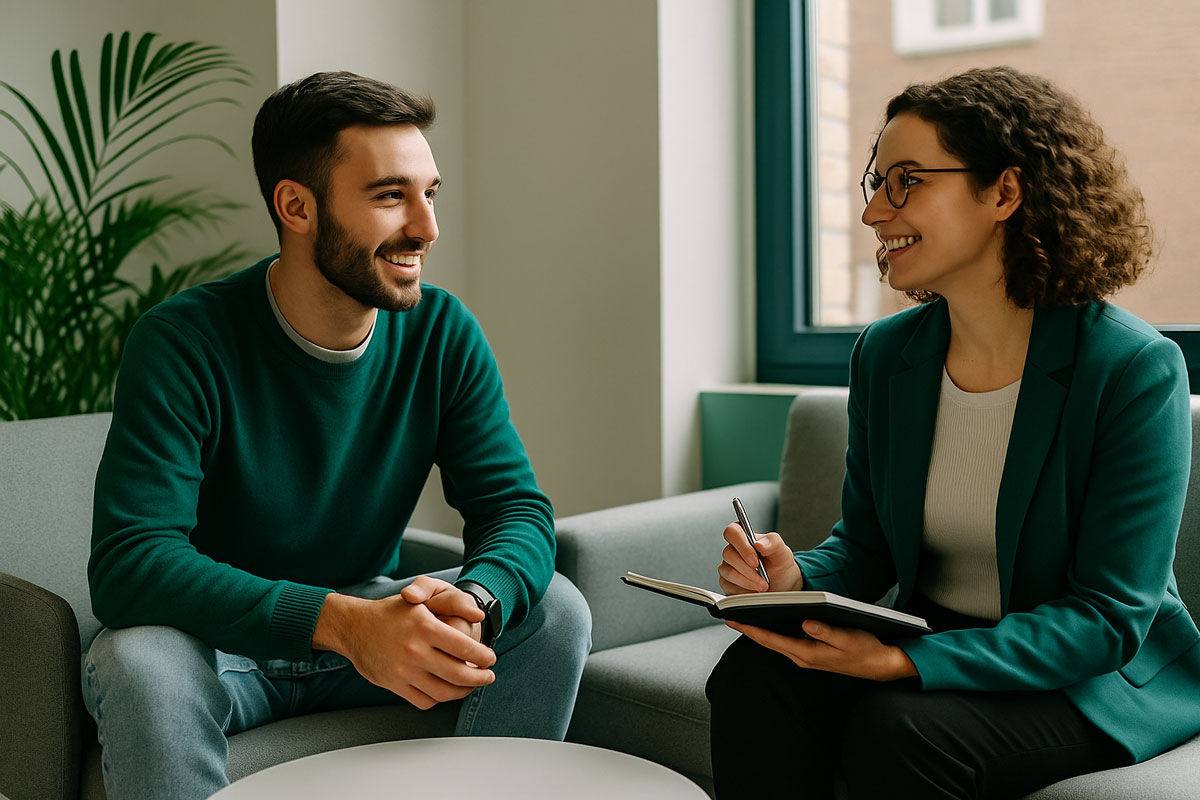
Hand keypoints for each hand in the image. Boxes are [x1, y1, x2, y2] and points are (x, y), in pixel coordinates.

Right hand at [312, 576, 494, 709]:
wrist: (354, 627)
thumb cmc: (392, 612)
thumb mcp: (422, 599)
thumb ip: (452, 604)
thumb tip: (478, 617)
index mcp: (424, 626)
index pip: (465, 648)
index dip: (483, 657)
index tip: (491, 659)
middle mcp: (414, 650)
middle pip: (458, 674)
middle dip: (480, 678)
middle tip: (488, 676)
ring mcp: (403, 670)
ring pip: (443, 692)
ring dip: (463, 691)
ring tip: (471, 685)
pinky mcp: (394, 685)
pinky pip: (424, 701)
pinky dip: (440, 699)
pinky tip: (447, 690)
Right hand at [718, 523, 803, 594]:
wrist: (782, 583)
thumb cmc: (778, 563)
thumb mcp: (782, 551)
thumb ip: (773, 542)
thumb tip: (759, 544)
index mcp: (745, 537)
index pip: (732, 532)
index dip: (742, 546)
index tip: (755, 560)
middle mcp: (734, 551)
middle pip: (728, 554)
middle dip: (748, 570)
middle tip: (763, 578)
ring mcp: (728, 566)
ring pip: (728, 572)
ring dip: (747, 582)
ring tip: (762, 586)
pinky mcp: (727, 582)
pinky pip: (728, 586)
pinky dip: (743, 591)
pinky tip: (754, 590)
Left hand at [727, 619, 917, 681]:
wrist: (881, 665)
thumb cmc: (866, 650)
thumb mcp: (848, 638)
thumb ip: (827, 632)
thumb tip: (806, 622)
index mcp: (807, 653)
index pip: (771, 640)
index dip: (750, 629)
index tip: (731, 619)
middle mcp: (802, 656)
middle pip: (768, 640)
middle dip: (748, 626)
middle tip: (728, 612)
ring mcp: (806, 655)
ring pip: (776, 640)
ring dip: (760, 627)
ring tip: (742, 611)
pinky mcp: (812, 651)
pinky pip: (786, 640)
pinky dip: (773, 630)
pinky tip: (768, 617)